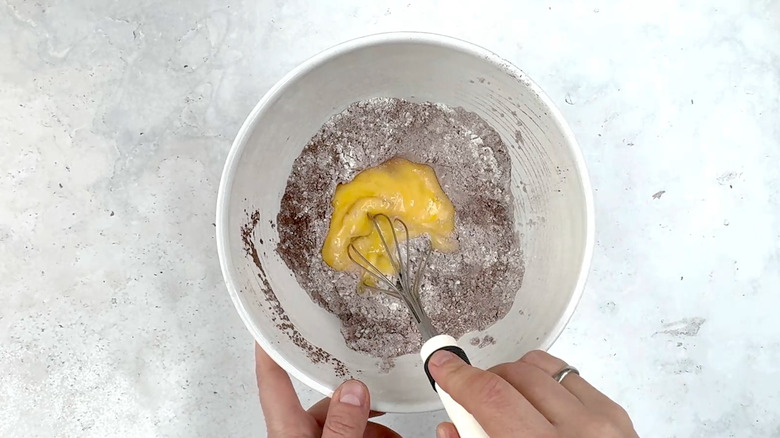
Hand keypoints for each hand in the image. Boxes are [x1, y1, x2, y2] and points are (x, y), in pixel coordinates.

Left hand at [255, 343, 400, 437]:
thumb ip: (343, 424)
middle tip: (383, 399)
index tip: (270, 322)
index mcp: (288, 429)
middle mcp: (296, 434)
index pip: (273, 380)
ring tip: (393, 433)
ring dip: (369, 423)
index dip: (270, 348)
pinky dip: (370, 434)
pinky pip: (348, 436)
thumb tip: (353, 390)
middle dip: (359, 401)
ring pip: (341, 423)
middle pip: (325, 403)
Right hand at [428, 350, 638, 437]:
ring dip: (514, 378)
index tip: (442, 365)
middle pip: (513, 377)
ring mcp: (602, 421)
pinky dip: (546, 382)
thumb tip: (451, 428)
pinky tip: (539, 405)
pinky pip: (569, 375)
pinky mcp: (616, 414)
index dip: (459, 376)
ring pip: (540, 366)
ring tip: (508, 403)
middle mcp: (578, 433)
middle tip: (472, 400)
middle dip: (484, 381)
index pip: (491, 397)